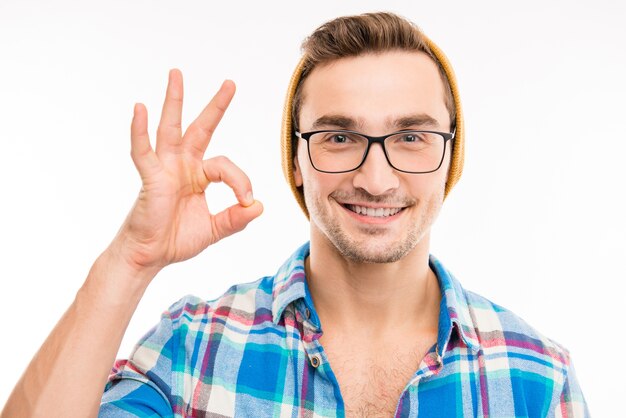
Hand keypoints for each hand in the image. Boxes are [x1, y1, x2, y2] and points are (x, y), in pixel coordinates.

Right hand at [111, 69, 262, 274]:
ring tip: (177, 73)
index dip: (241, 181)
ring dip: (174, 100)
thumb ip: (235, 219)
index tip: (247, 201)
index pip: (226, 166)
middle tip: (230, 83)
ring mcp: (165, 168)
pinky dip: (139, 131)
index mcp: (199, 175)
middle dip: (215, 106)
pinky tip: (139, 108)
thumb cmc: (176, 240)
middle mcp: (183, 165)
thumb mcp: (213, 230)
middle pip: (200, 128)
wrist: (151, 257)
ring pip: (170, 128)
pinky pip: (143, 152)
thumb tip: (259, 206)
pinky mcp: (150, 177)